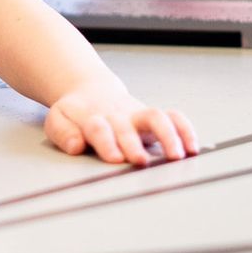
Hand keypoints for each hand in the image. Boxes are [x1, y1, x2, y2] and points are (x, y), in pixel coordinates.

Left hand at [44, 80, 198, 164]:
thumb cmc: (75, 113)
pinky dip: (185, 130)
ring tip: (178, 156)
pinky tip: (193, 147)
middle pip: (128, 127)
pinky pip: (174, 118)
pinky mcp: (153, 117)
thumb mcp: (58, 120)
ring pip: (157, 118)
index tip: (114, 158)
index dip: (107, 142)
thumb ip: (63, 133)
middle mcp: (118, 117)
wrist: (90, 90)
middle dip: (134, 143)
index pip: (99, 128)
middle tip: (141, 161)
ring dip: (169, 136)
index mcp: (93, 118)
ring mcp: (137, 116)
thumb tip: (75, 146)